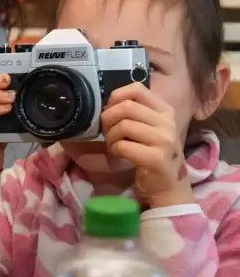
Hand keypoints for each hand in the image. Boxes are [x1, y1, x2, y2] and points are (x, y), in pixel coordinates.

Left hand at [102, 83, 194, 207]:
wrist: (169, 187)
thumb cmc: (153, 154)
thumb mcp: (150, 128)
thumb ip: (135, 112)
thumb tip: (109, 102)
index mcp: (165, 111)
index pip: (137, 89)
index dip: (116, 96)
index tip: (111, 110)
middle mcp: (168, 123)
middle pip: (126, 107)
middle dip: (108, 118)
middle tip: (108, 132)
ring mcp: (164, 141)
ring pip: (123, 125)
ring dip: (110, 136)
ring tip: (114, 144)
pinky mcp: (156, 159)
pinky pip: (123, 146)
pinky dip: (114, 149)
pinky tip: (119, 154)